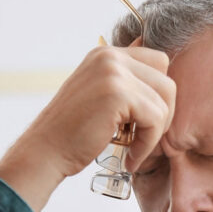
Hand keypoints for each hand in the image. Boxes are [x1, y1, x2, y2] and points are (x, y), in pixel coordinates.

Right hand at [0, 41, 175, 211]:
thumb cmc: (73, 132)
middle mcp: (110, 56)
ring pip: (165, 102)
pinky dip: (148, 144)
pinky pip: (156, 119)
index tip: (143, 123)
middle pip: (167, 81)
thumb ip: (125, 82)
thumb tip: (156, 65)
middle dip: (164, 114)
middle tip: (144, 138)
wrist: (45, 151)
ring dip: (155, 132)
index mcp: (107, 54)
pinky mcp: (118, 94)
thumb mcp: (100, 96)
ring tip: (135, 149)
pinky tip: (130, 157)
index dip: (159, 97)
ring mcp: (114, 72)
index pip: (158, 63)